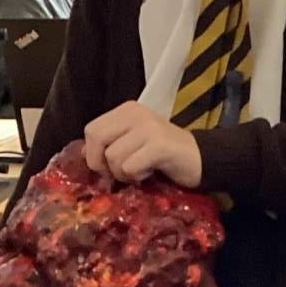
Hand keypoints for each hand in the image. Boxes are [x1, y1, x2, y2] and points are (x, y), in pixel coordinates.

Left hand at [84, 101, 202, 187]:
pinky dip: (138, 176)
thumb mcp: (133, 143)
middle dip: (102, 163)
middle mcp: (136, 113)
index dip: (93, 153)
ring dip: (124, 173)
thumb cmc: (163, 155)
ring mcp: (148, 127)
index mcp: (126, 110)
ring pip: (113, 157)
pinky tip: (152, 171)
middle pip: (96, 138)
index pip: (92, 129)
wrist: (201, 158)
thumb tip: (84, 152)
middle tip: (119, 173)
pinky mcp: (159, 145)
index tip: (108, 167)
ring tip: (142, 170)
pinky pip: (131, 166)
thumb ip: (110, 143)